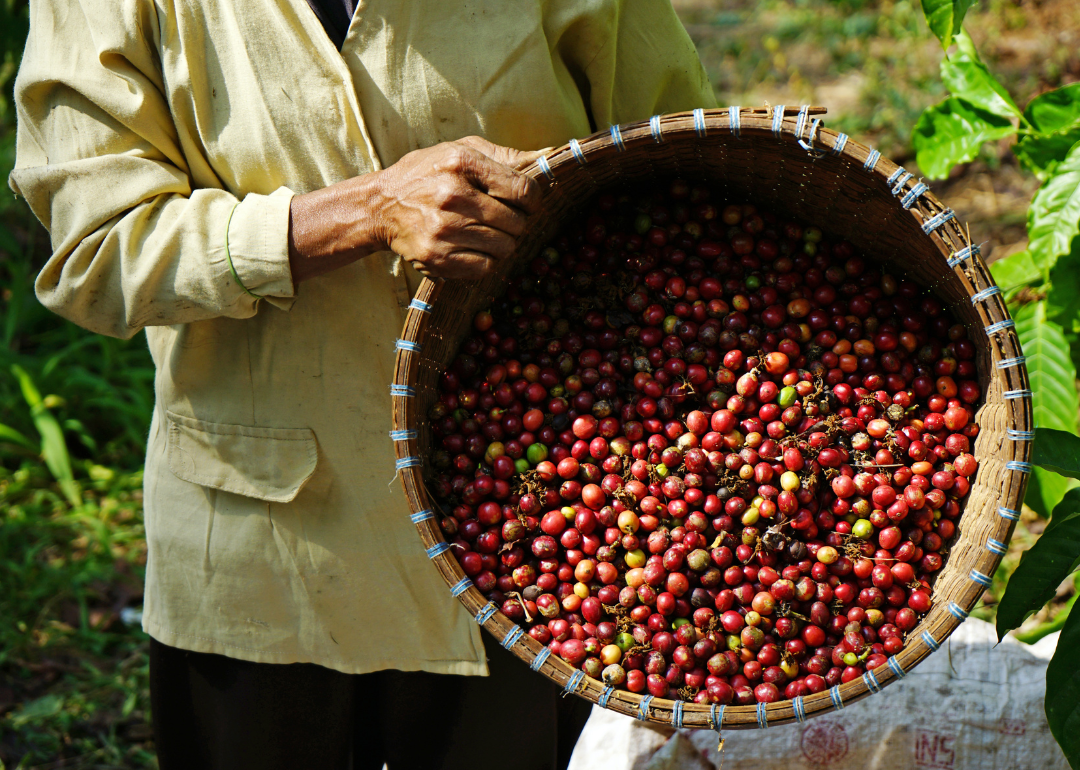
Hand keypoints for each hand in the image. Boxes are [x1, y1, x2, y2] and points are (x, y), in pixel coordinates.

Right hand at [288, 137, 545, 283]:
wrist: (380, 205)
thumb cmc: (429, 173)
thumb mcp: (462, 151)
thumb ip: (507, 156)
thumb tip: (551, 156)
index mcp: (461, 163)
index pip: (522, 191)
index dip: (532, 201)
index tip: (525, 203)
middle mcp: (451, 196)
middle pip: (516, 223)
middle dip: (516, 223)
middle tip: (500, 219)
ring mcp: (443, 230)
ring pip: (504, 248)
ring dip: (501, 243)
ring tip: (483, 232)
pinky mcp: (436, 258)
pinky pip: (485, 267)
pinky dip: (484, 260)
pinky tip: (470, 246)